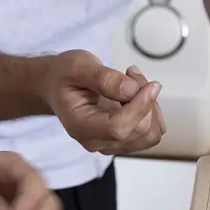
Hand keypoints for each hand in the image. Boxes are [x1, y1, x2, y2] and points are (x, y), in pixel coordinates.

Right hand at [42, 50, 165, 154]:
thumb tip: (132, 90)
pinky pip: (152, 131)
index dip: (139, 108)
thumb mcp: (77, 65)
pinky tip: (136, 93)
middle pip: (139, 131)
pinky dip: (151, 110)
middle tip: (131, 72)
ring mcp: (111, 144)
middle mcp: (95, 141)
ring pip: (150, 134)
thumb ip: (102, 77)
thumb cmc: (64, 76)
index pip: (118, 128)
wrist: (57, 87)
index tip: (151, 85)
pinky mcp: (123, 140)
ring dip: (151, 105)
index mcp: (79, 125)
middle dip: (145, 99)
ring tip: (133, 81)